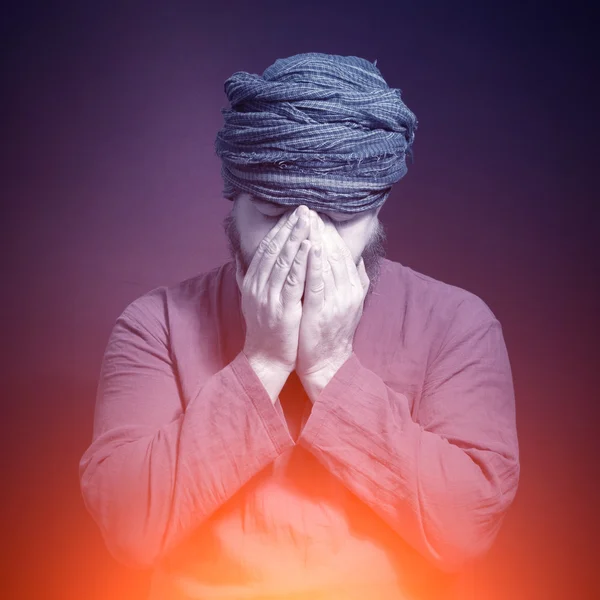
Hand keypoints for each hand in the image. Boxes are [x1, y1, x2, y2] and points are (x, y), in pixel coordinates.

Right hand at [236, 205, 311, 373]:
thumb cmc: (263, 328)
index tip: (292, 214)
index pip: (266, 248)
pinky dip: (301, 261)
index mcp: (251, 282)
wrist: (265, 358)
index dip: (279, 229)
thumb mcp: (250, 300)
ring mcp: (269, 297)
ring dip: (297, 237)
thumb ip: (245, 277)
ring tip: (309, 220)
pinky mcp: (282, 308)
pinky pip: (293, 280)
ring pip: (284, 260)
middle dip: (290, 227)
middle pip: (274, 249)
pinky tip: (310, 246)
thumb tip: (238, 257)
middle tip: (304, 209)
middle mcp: (257, 286)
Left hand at [296, 213, 369, 379]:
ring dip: (316, 238)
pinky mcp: (322, 311)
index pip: (342, 252)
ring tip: (306, 219)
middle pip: (336, 252)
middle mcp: (349, 291)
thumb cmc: (332, 330)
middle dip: (321, 229)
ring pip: (328, 263)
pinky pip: (318, 282)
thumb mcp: (349, 304)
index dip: (330, 232)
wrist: (327, 362)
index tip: (318, 215)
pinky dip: (315, 262)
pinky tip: (310, 246)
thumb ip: (355, 281)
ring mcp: (337, 301)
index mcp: (354, 286)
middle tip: (309, 209)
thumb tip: (358, 260)